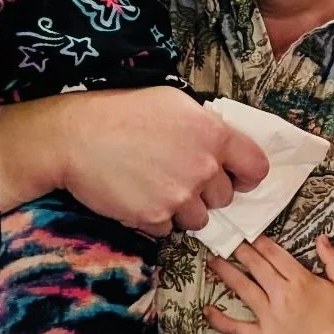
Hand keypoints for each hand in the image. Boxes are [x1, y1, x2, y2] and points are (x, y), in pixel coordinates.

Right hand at [60, 87, 268, 236]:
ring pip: (198, 219)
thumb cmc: (124, 111)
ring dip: (181, 208)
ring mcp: (180, 196)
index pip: (257, 168)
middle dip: (206, 192)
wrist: (77, 136)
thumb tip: (221, 146)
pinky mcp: (155, 218)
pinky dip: (154, 218)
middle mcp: (204, 168)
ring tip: (155, 185)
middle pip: (224, 198)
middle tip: (177, 175)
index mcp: (214, 135)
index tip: (232, 176)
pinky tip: (137, 195)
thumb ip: (206, 127)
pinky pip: (166, 229)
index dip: (245, 175)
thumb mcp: (175, 103)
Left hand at [205, 235, 333, 333]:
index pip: (273, 253)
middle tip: (224, 238)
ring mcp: (270, 315)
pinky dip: (221, 320)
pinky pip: (238, 328)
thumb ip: (333, 259)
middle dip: (239, 250)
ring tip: (211, 260)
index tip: (246, 232)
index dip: (259, 241)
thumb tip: (321, 238)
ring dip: (225, 272)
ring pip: (243, 288)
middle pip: (255, 265)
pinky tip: (206, 310)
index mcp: (300, 279)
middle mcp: (281, 293)